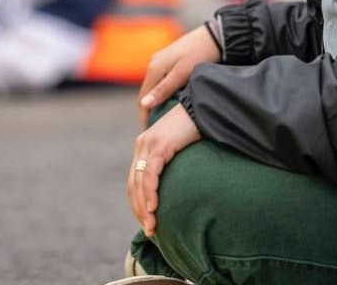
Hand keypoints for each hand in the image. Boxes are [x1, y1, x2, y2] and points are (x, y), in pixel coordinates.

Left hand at [128, 106, 200, 236]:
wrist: (203, 107)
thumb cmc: (196, 129)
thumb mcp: (179, 148)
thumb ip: (172, 163)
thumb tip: (176, 185)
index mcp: (144, 147)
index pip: (134, 180)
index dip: (138, 203)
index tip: (146, 221)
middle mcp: (142, 145)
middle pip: (133, 184)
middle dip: (138, 209)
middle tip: (149, 230)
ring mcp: (149, 144)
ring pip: (140, 182)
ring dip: (144, 207)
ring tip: (151, 225)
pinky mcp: (161, 145)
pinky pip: (151, 173)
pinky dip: (151, 192)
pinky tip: (153, 207)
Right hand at [138, 25, 219, 126]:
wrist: (215, 36)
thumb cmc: (200, 55)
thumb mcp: (182, 74)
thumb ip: (163, 90)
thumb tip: (144, 105)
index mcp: (154, 68)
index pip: (142, 98)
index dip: (144, 117)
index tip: (149, 132)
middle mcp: (153, 64)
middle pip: (146, 93)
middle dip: (148, 111)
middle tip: (155, 130)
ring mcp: (160, 61)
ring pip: (153, 87)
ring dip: (155, 102)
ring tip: (162, 120)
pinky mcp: (169, 60)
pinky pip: (160, 81)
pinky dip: (161, 94)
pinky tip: (169, 103)